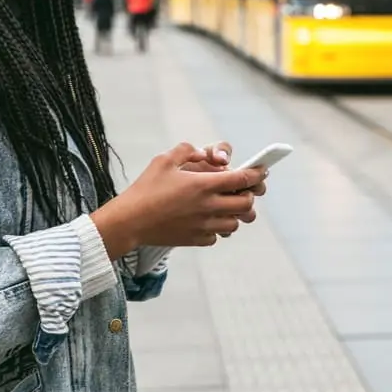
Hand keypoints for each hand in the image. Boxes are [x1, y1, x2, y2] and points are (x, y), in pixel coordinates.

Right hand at [91, 142, 267, 254]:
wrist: (130, 221)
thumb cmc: (145, 188)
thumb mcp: (164, 161)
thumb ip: (187, 151)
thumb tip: (204, 152)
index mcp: (203, 185)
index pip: (241, 179)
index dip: (256, 175)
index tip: (262, 172)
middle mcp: (208, 207)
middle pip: (246, 204)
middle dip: (248, 196)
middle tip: (241, 190)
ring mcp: (203, 226)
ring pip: (235, 224)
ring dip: (234, 214)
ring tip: (225, 206)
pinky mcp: (195, 240)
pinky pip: (217, 237)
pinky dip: (217, 229)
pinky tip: (206, 221)